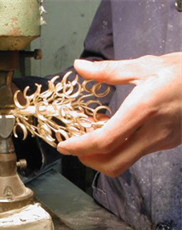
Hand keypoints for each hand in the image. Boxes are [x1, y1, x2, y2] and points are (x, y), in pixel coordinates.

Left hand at [57, 52, 181, 176]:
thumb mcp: (145, 65)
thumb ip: (108, 71)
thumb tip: (79, 66)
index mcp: (143, 109)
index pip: (104, 141)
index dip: (80, 147)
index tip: (64, 146)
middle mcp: (152, 132)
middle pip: (113, 164)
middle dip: (88, 160)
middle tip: (76, 147)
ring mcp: (161, 142)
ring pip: (124, 163)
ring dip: (101, 157)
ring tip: (91, 139)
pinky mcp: (166, 144)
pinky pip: (135, 155)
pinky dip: (117, 150)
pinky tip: (113, 134)